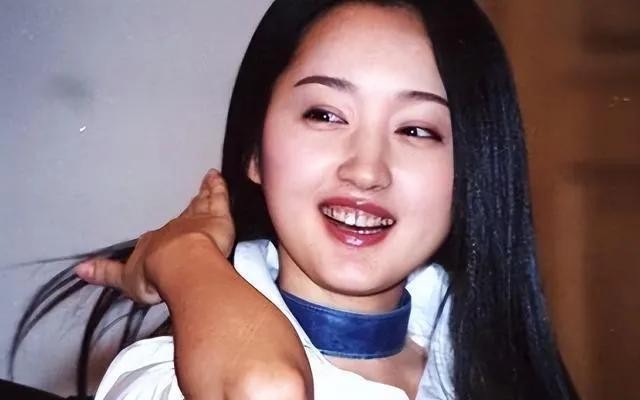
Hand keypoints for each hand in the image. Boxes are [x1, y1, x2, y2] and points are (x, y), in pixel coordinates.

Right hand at [74, 169, 234, 303]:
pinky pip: (218, 198)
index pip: (158, 239)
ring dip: (203, 192)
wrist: (179, 266)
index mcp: (153, 243)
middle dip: (188, 212)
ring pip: (201, 204)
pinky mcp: (217, 217)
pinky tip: (216, 176)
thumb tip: (78, 270)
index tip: (163, 238)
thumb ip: (105, 273)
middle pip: (182, 218)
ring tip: (207, 180)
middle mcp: (175, 228)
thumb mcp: (125, 279)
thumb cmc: (154, 275)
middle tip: (193, 201)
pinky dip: (217, 186)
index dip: (162, 239)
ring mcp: (197, 220)